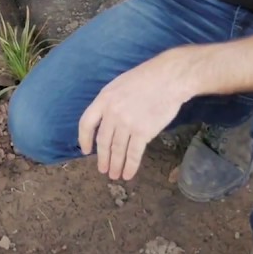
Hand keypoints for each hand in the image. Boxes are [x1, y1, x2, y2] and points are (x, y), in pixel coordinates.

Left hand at [78, 49, 192, 180]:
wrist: (168, 78)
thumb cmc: (146, 78)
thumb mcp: (120, 85)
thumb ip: (110, 102)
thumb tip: (106, 120)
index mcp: (104, 99)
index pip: (86, 123)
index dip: (84, 139)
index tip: (86, 151)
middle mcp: (112, 113)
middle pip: (103, 141)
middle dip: (103, 158)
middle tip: (103, 169)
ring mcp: (126, 123)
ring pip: (117, 150)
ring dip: (115, 165)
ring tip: (115, 175)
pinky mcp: (142, 132)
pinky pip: (133, 153)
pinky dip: (130, 166)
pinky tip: (128, 174)